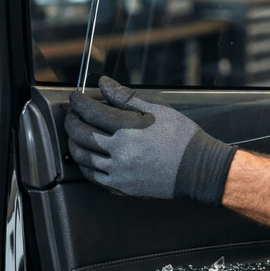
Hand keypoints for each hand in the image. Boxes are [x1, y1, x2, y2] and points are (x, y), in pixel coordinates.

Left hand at [65, 76, 236, 203]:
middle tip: (72, 113)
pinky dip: (84, 164)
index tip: (76, 97)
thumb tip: (104, 84)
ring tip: (76, 134)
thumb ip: (126, 97)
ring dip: (73, 142)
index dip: (78, 102)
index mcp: (129, 129)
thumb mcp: (158, 109)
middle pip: (81, 134)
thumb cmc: (182, 138)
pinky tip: (88, 156)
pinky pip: (93, 177)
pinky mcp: (121, 187)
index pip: (91, 112)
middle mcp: (120, 152)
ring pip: (82, 157)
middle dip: (71, 120)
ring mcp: (119, 172)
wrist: (198, 168)